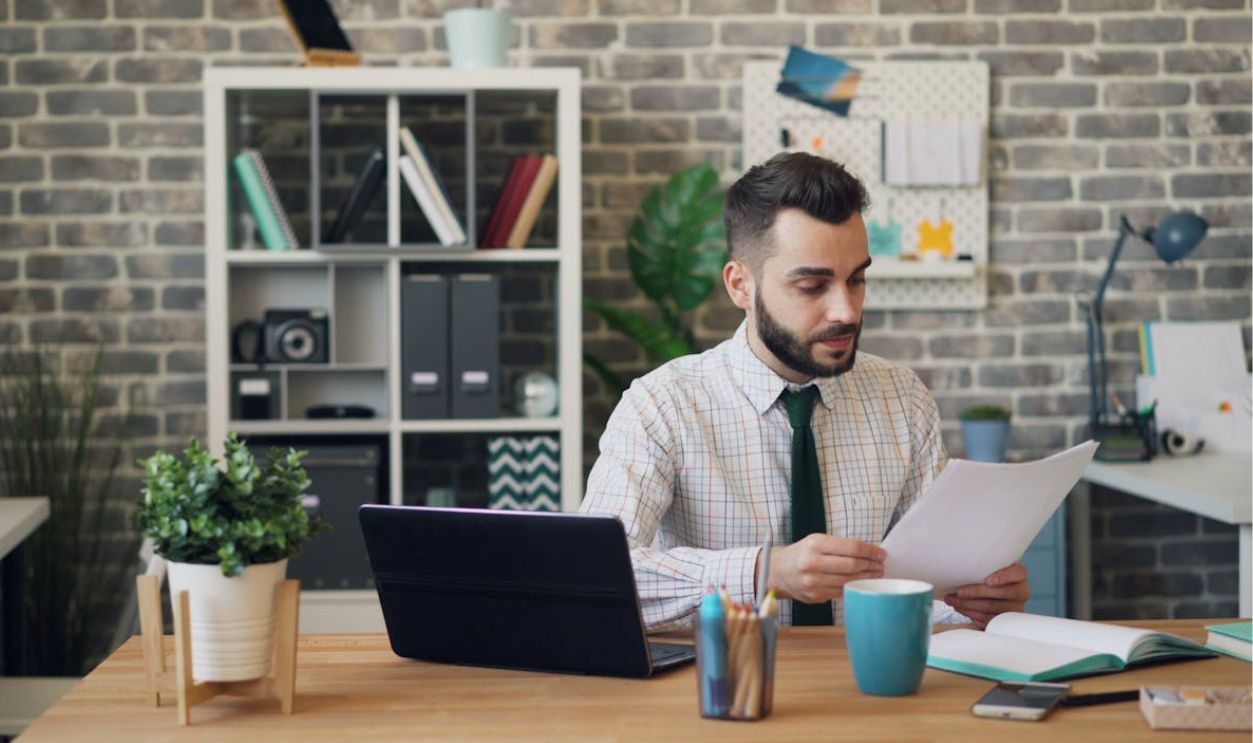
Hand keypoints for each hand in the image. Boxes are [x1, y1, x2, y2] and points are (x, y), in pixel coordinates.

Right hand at [767, 534, 885, 603]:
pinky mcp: (815, 596)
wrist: (778, 571)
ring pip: (849, 580)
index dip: (870, 551)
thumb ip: (839, 546)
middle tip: (881, 565)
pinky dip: (854, 587)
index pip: (851, 547)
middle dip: (871, 565)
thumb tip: (869, 552)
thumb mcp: (816, 541)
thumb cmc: (802, 554)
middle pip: (853, 565)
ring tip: (876, 574)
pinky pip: (841, 591)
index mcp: (815, 544)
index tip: (881, 553)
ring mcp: (814, 581)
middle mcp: (813, 563)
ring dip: (867, 578)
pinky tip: (862, 583)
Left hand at [944, 563, 1029, 628]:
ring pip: (992, 607)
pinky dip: (970, 613)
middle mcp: (1021, 591)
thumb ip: (983, 565)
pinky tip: (959, 608)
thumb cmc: (987, 575)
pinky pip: (987, 618)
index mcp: (1019, 574)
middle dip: (977, 592)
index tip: (988, 581)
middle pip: (1002, 592)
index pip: (1017, 573)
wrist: (992, 594)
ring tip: (952, 600)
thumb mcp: (989, 568)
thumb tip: (958, 563)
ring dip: (968, 604)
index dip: (1003, 577)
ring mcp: (1015, 607)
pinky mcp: (1005, 620)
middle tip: (958, 592)